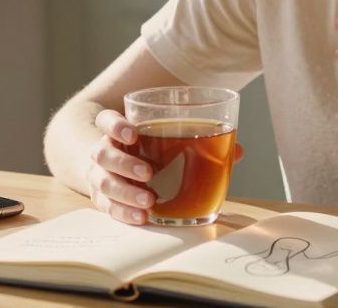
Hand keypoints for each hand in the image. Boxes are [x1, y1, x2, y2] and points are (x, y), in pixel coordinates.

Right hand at [87, 109, 246, 225]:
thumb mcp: (169, 140)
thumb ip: (201, 141)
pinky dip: (125, 213)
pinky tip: (143, 217)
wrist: (120, 169)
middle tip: (149, 173)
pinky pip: (109, 207)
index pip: (106, 120)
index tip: (133, 133)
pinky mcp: (104, 200)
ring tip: (150, 201)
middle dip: (125, 164)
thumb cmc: (151, 151)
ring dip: (126, 192)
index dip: (115, 125)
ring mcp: (100, 176)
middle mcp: (105, 152)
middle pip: (103, 153)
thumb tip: (237, 151)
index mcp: (118, 131)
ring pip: (103, 183)